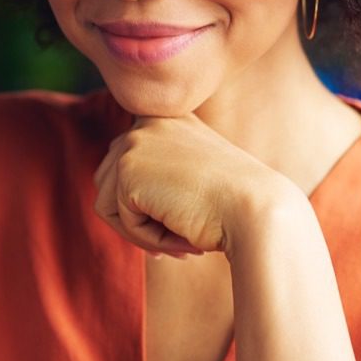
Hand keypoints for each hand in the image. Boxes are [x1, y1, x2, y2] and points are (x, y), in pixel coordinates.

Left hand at [92, 114, 303, 259]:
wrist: (256, 210)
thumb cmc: (234, 205)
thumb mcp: (195, 179)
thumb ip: (157, 177)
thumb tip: (104, 204)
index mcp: (167, 119)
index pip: (129, 164)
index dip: (145, 204)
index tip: (180, 225)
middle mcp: (147, 123)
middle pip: (109, 183)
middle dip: (137, 219)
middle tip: (178, 241)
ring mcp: (134, 143)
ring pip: (108, 204)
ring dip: (141, 232)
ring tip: (181, 240)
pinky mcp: (127, 170)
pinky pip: (119, 219)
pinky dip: (146, 239)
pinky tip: (181, 236)